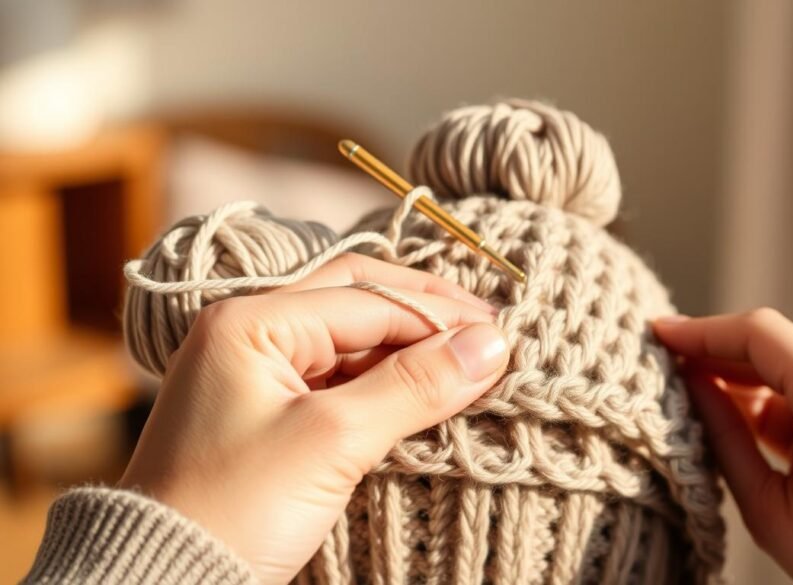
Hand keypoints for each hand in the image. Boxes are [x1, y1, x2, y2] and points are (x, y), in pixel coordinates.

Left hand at [118, 254, 509, 583]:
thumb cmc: (234, 510)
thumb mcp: (333, 442)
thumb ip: (414, 386)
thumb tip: (491, 346)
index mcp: (251, 321)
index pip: (368, 298)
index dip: (439, 314)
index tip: (501, 336)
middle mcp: (251, 333)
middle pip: (360, 302)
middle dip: (427, 316)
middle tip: (491, 334)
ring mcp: (260, 372)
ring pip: (354, 342)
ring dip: (412, 352)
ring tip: (471, 366)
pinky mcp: (271, 412)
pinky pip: (341, 380)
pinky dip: (388, 384)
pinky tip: (428, 395)